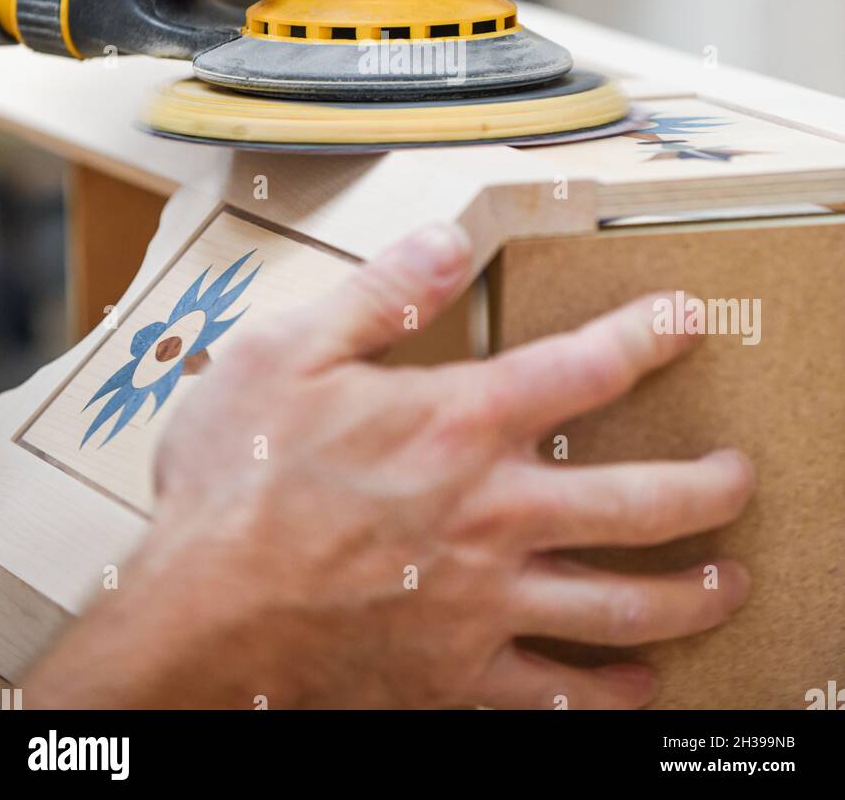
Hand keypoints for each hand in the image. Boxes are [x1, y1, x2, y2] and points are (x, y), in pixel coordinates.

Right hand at [25, 225, 752, 709]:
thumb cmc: (237, 483)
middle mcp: (493, 515)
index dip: (646, 337)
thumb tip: (449, 243)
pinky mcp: (458, 675)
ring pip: (619, 605)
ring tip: (726, 581)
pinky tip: (639, 689)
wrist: (199, 616)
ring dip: (687, 592)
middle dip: (706, 488)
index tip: (684, 320)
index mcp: (459, 427)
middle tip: (738, 477)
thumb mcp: (289, 352)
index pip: (585, 369)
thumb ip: (382, 295)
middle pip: (638, 503)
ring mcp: (484, 603)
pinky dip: (609, 695)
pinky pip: (556, 695)